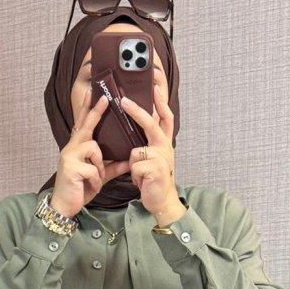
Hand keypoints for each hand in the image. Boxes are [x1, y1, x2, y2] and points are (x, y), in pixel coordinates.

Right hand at [50, 93, 131, 218]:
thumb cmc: (79, 189)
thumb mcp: (99, 176)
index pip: (83, 124)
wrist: (64, 206)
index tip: (94, 93)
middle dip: (96, 112)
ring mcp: (69, 156)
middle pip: (86, 126)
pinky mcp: (71, 168)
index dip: (88, 109)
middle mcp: (71, 148)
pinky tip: (91, 186)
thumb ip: (113, 167)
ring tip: (95, 179)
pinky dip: (96, 179)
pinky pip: (93, 169)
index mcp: (77, 147)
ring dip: (99, 166)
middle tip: (106, 99)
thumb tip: (129, 161)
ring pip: (94, 149)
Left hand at [121, 83, 181, 221]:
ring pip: (136, 151)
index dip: (161, 101)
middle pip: (151, 124)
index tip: (155, 86)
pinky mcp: (155, 169)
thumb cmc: (154, 180)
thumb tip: (135, 131)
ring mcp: (161, 158)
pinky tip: (143, 182)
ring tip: (142, 175)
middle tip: (124, 101)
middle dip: (137, 111)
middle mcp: (165, 147)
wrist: (162, 202)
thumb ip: (147, 144)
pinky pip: (134, 166)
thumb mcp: (153, 159)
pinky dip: (135, 175)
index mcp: (164, 143)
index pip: (165, 117)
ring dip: (134, 165)